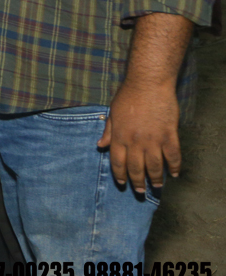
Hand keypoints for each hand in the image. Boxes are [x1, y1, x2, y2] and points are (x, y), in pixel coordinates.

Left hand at [97, 79, 180, 193]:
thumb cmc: (128, 96)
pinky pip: (173, 156)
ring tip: (156, 187)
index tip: (122, 183)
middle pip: (136, 168)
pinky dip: (174, 166)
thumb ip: (109, 131)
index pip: (117, 162)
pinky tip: (174, 174)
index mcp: (120, 136)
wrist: (148, 84)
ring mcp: (153, 139)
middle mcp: (135, 141)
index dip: (120, 174)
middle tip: (140, 191)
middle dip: (137, 182)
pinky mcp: (169, 135)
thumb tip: (100, 145)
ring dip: (155, 179)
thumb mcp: (113, 113)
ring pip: (155, 166)